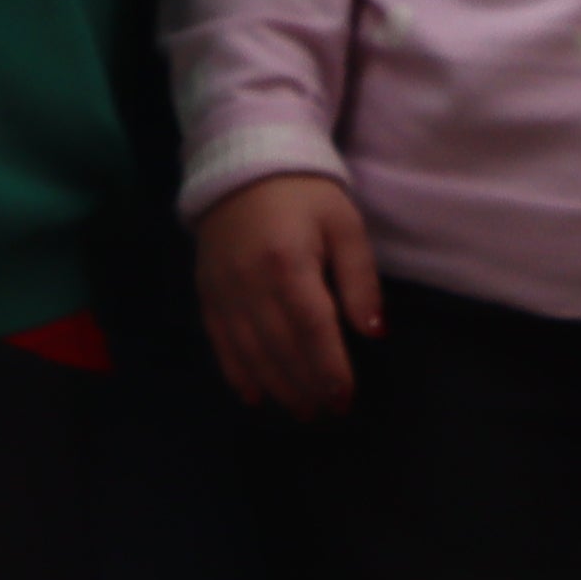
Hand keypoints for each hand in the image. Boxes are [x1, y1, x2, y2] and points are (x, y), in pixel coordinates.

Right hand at [195, 174, 381, 419]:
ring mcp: (223, 292)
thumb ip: (359, 278)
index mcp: (288, 264)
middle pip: (280, 348)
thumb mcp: (344, 224)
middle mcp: (250, 285)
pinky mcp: (207, 295)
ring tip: (301, 410)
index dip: (328, 367)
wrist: (243, 167)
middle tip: (328, 412)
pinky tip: (254, 396)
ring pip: (249, 353)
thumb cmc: (305, 194)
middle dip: (305, 385)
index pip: (311, 328)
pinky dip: (237, 373)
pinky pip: (220, 343)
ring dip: (276, 387)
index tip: (345, 397)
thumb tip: (373, 331)